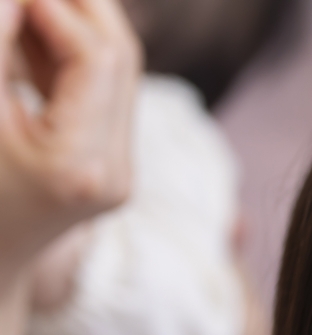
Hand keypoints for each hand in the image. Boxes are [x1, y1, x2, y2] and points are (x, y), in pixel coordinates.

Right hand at [0, 0, 138, 282]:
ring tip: (21, 5)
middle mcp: (116, 171)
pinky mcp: (110, 166)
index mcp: (81, 167)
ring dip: (69, 23)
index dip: (55, 6)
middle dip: (75, 5)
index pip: (95, 59)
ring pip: (115, 70)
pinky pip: (101, 91)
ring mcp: (121, 172)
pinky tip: (24, 28)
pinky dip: (65, 53)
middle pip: (119, 57)